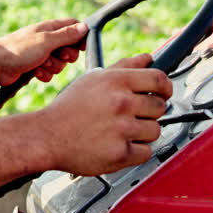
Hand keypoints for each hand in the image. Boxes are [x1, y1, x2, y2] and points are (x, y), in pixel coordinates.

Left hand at [0, 18, 88, 84]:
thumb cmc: (19, 50)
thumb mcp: (46, 41)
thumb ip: (66, 35)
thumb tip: (84, 27)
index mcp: (49, 28)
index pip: (73, 26)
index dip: (80, 36)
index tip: (82, 47)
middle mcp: (46, 39)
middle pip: (69, 47)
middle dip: (66, 56)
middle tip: (58, 56)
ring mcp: (40, 53)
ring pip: (60, 62)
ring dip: (53, 67)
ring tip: (41, 64)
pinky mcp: (35, 66)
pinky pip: (49, 72)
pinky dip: (44, 74)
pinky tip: (36, 73)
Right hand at [42, 53, 171, 175]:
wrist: (46, 137)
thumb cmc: (68, 108)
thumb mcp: (93, 79)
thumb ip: (124, 66)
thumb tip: (148, 58)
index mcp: (116, 81)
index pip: (159, 79)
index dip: (166, 87)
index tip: (164, 93)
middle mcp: (121, 103)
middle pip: (160, 107)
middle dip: (149, 112)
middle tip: (132, 115)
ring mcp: (122, 129)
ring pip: (154, 130)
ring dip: (143, 132)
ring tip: (121, 131)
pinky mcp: (120, 153)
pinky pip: (146, 152)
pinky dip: (136, 151)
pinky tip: (119, 144)